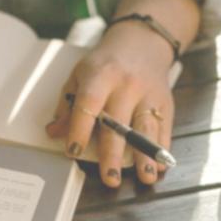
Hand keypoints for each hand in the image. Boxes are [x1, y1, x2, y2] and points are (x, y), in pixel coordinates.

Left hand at [46, 23, 175, 187]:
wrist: (142, 42)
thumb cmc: (106, 63)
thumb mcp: (80, 75)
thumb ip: (67, 105)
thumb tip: (55, 132)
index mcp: (100, 76)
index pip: (88, 104)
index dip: (79, 129)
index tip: (72, 151)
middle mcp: (126, 85)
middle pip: (118, 123)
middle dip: (113, 154)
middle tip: (109, 178)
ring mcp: (148, 94)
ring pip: (147, 128)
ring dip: (146, 156)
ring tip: (146, 177)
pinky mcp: (165, 102)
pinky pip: (165, 128)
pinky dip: (162, 148)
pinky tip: (161, 166)